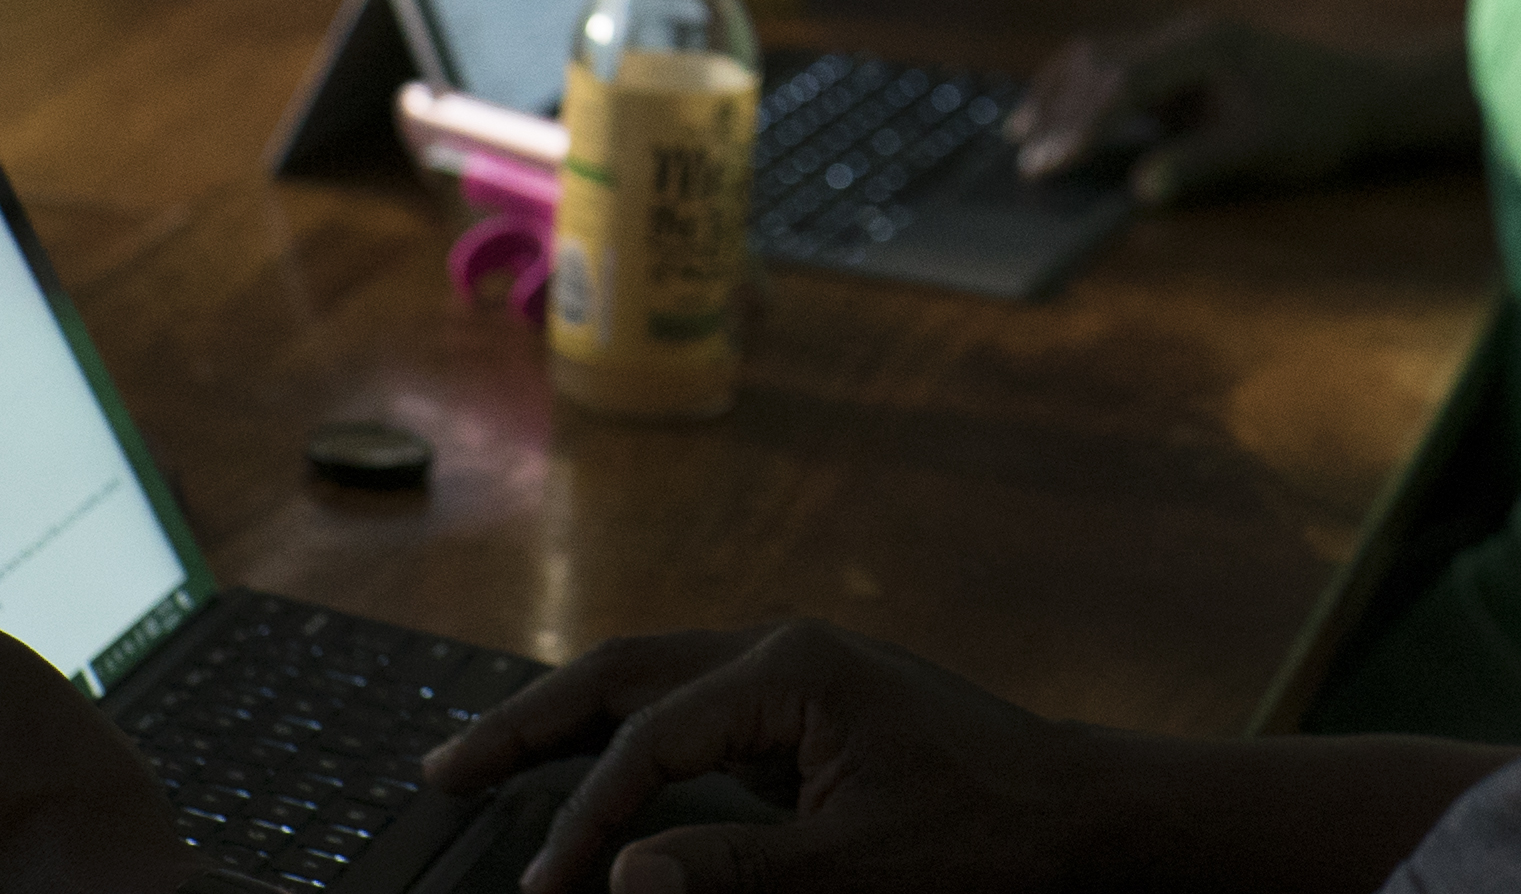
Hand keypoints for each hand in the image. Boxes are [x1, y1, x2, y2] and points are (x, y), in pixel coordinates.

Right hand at [421, 618, 1094, 893]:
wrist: (1077, 815)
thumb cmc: (985, 837)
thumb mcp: (856, 870)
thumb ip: (732, 871)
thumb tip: (620, 878)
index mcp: (790, 671)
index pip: (648, 741)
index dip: (585, 818)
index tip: (545, 888)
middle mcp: (784, 651)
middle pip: (624, 672)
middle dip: (529, 722)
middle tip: (443, 769)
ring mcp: (797, 671)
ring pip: (654, 680)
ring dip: (572, 719)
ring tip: (491, 760)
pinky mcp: (810, 704)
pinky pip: (694, 705)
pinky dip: (631, 733)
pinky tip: (595, 764)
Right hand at [1007, 14, 1469, 204]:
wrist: (1360, 94)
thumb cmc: (1316, 123)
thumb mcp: (1260, 151)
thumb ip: (1197, 165)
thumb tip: (1140, 191)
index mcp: (1202, 49)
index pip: (1123, 83)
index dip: (1079, 125)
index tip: (1047, 162)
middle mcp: (1184, 34)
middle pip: (1099, 61)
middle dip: (1057, 108)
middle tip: (1022, 156)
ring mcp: (1181, 41)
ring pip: (1100, 56)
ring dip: (1062, 93)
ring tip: (1023, 136)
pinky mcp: (1180, 57)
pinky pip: (1117, 65)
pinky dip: (1083, 91)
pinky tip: (1061, 120)